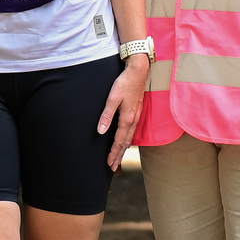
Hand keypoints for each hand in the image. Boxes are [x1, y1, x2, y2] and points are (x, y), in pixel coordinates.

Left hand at [100, 53, 151, 170]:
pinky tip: (126, 142)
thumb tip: (101, 131)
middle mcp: (133, 120)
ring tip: (119, 159)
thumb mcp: (112, 98)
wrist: (139, 72)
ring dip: (124, 150)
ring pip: (130, 138)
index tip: (109, 164)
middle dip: (119, 156)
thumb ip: (106, 115)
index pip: (119, 141)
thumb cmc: (124, 83)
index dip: (114, 153)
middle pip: (126, 143)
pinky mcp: (137, 112)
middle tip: (113, 167)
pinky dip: (128, 140)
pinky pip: (132, 131)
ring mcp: (136, 116)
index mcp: (127, 118)